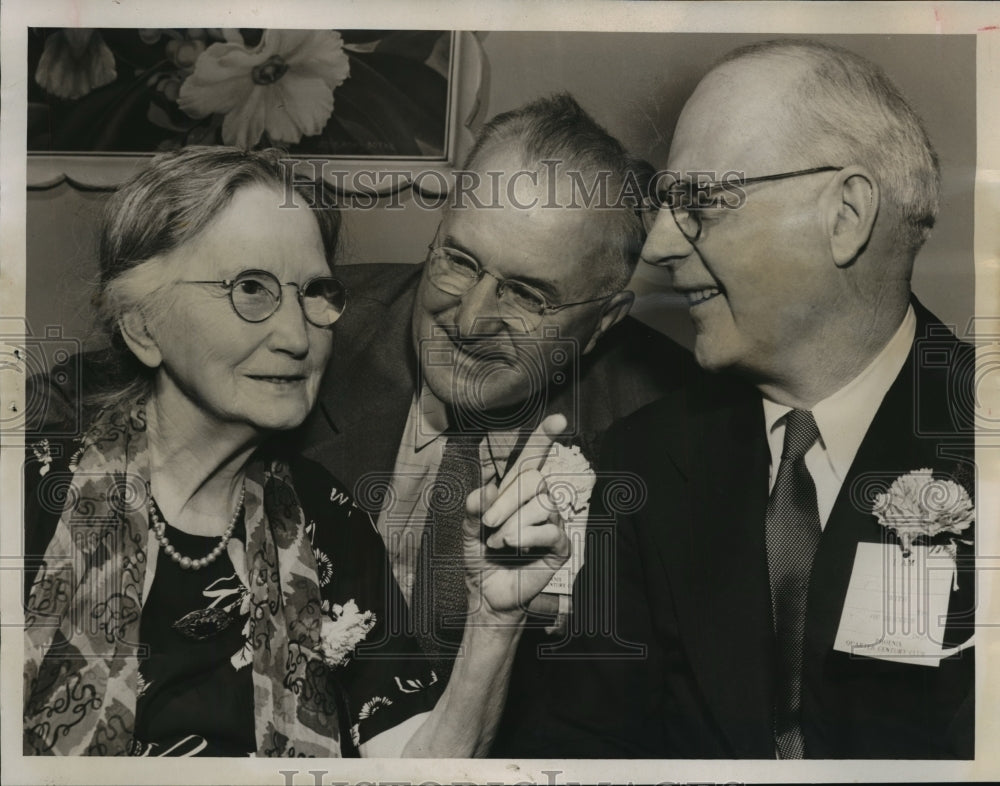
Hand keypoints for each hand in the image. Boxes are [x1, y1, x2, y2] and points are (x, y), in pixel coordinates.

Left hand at [462, 414, 571, 620]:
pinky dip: (527, 536)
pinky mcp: (560, 546)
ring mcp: (552, 523)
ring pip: (542, 504)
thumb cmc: (479, 559)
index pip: (533, 459)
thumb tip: (486, 490)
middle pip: (533, 479)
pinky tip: (513, 547)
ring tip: (499, 543)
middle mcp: (537, 502)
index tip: (558, 420)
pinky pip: (551, 529)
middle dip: (506, 500)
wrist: (486, 594)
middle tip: (488, 523)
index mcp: (515, 494)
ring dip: (513, 524)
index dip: (544, 438)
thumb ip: (474, 508)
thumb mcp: (469, 530)